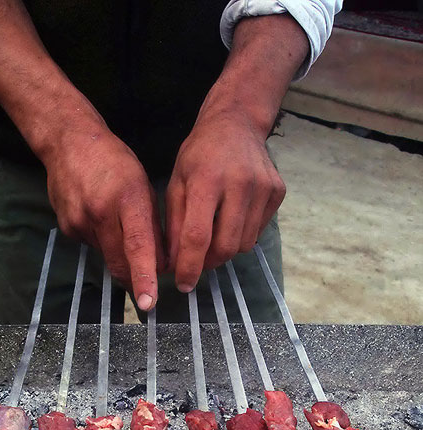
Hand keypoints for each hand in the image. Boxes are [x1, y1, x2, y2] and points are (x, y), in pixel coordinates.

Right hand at [42, 120, 164, 310]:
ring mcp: (80, 221)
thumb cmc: (114, 162)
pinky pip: (91, 246)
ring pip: (107, 256)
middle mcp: (101, 212)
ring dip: (118, 254)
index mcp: (128, 198)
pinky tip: (97, 217)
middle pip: (119, 261)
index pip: (138, 246)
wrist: (68, 141)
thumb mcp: (142, 186)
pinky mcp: (67, 228)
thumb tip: (161, 264)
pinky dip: (100, 241)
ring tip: (116, 225)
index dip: (144, 277)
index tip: (149, 301)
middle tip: (146, 291)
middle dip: (134, 280)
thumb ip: (152, 225)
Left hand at [166, 109, 284, 291]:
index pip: (198, 236)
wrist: (237, 123)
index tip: (183, 284)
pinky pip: (258, 231)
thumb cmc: (200, 155)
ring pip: (244, 244)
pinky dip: (242, 234)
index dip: (190, 265)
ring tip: (215, 235)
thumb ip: (174, 225)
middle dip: (209, 262)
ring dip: (226, 249)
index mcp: (207, 180)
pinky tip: (233, 217)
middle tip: (198, 261)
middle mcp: (239, 184)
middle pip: (226, 246)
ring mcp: (263, 188)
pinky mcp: (277, 192)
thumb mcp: (177, 183)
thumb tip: (173, 265)